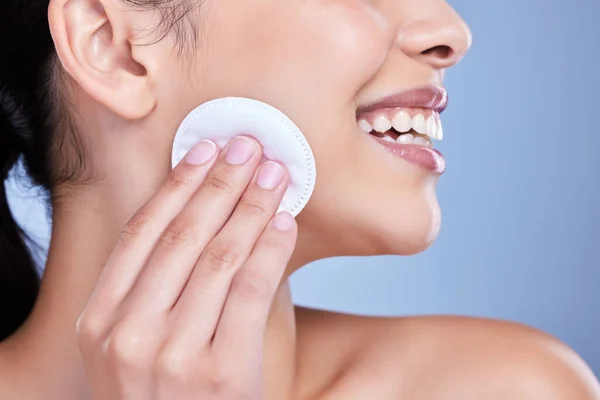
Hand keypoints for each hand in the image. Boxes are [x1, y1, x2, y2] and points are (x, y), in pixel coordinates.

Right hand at [76, 136, 296, 398]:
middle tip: (248, 147)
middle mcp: (127, 334)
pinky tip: (284, 222)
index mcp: (100, 321)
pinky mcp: (220, 373)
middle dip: (220, 182)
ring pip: (218, 256)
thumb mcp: (138, 346)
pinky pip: (250, 290)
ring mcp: (171, 356)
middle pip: (182, 235)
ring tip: (274, 175)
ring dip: (251, 207)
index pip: (142, 233)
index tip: (205, 149)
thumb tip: (202, 214)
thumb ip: (155, 290)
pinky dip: (270, 250)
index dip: (178, 185)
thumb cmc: (165, 397)